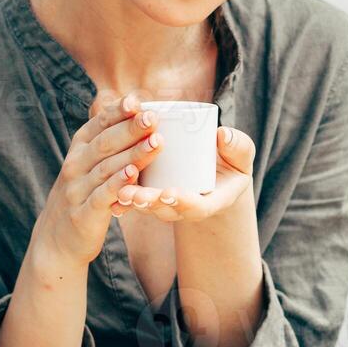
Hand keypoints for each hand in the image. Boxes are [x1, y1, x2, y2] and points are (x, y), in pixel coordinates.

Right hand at [34, 92, 162, 265]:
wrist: (56, 240)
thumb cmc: (83, 195)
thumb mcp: (87, 165)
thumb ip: (107, 143)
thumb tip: (136, 111)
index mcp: (78, 149)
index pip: (98, 125)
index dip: (117, 112)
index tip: (137, 100)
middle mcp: (74, 166)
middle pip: (104, 143)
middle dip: (130, 129)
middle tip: (153, 118)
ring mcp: (77, 190)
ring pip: (107, 168)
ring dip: (133, 154)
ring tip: (156, 142)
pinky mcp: (83, 215)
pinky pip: (102, 196)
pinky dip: (118, 184)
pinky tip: (134, 174)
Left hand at [112, 125, 255, 222]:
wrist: (216, 172)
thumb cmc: (230, 162)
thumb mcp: (241, 156)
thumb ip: (238, 146)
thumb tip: (222, 135)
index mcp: (208, 201)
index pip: (196, 207)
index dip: (182, 202)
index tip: (170, 193)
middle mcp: (183, 207)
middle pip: (164, 210)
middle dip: (147, 203)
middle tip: (133, 195)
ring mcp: (164, 203)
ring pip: (145, 205)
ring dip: (129, 199)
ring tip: (116, 190)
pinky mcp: (149, 193)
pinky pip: (132, 196)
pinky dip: (120, 192)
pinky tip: (106, 185)